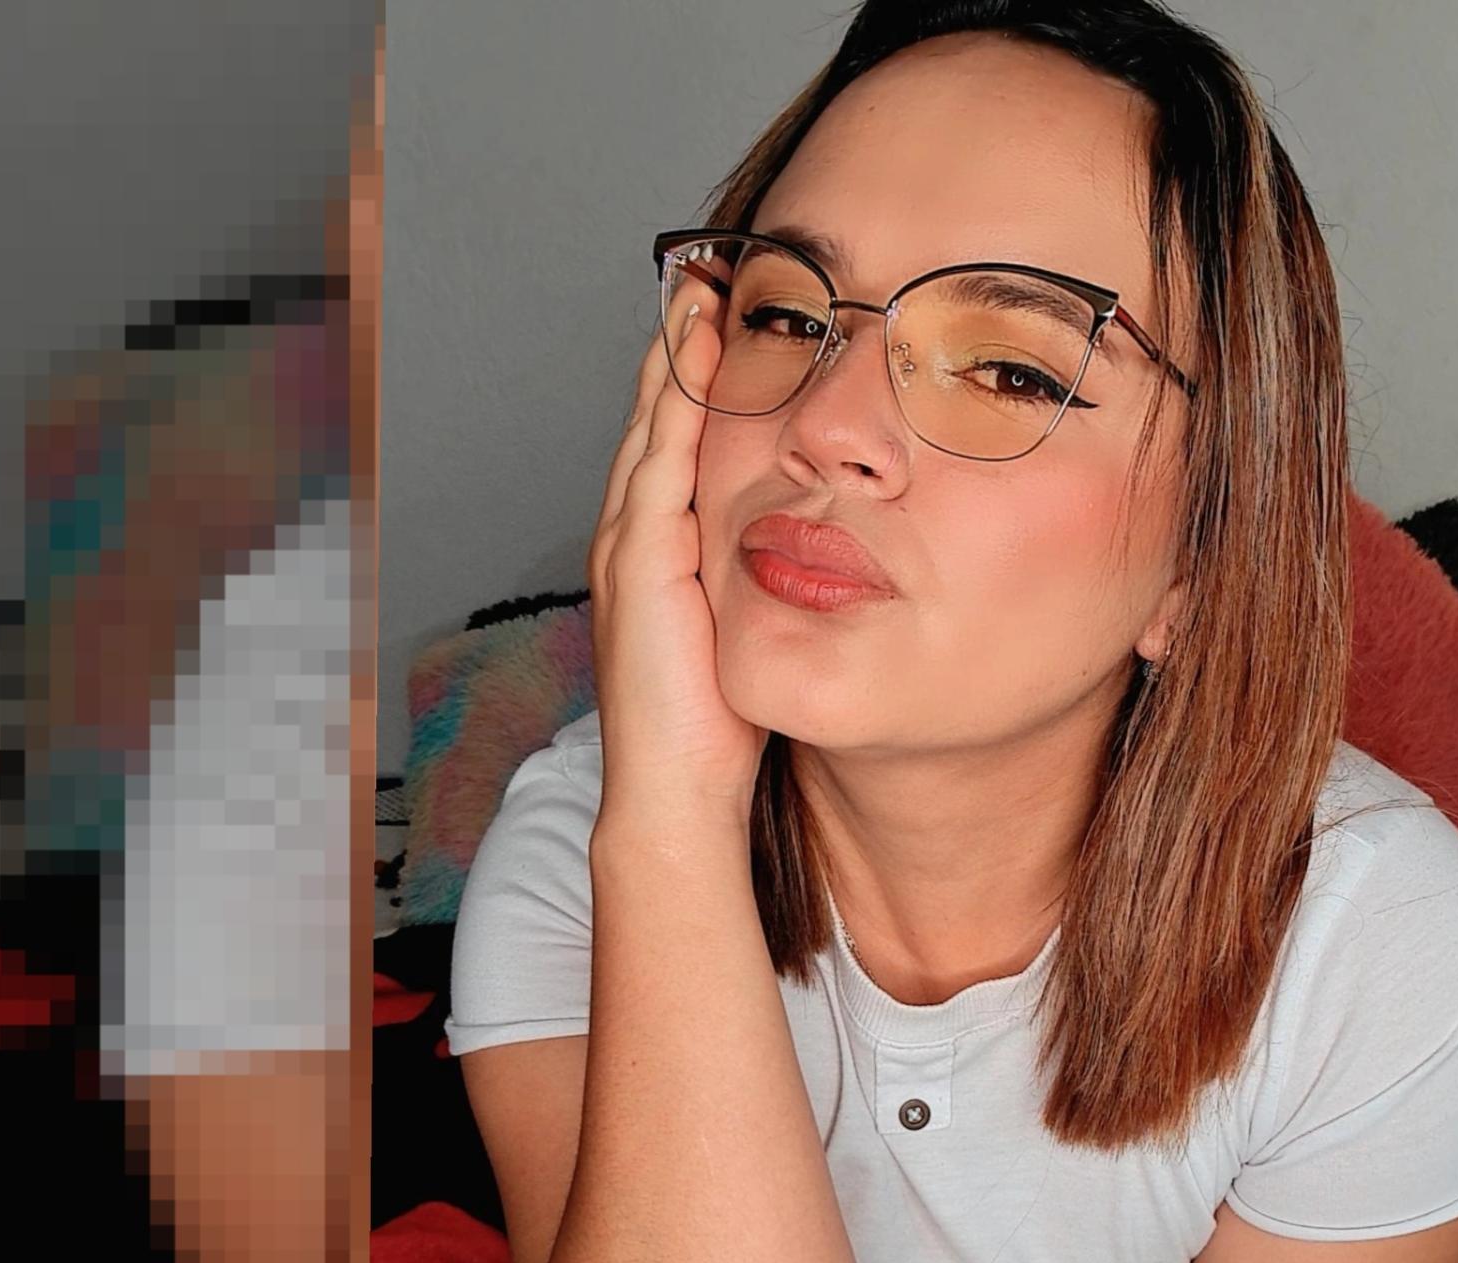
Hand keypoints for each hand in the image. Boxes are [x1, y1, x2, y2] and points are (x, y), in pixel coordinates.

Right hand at [588, 290, 767, 829]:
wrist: (677, 794)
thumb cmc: (719, 725)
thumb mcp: (748, 633)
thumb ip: (766, 583)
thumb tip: (826, 553)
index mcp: (663, 550)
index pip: (681, 443)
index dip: (701, 380)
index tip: (733, 319)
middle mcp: (636, 537)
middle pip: (659, 418)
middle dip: (680, 347)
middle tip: (708, 274)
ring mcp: (630, 548)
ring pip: (653, 428)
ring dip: (675, 359)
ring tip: (700, 292)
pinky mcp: (641, 566)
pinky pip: (660, 466)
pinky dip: (676, 410)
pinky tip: (698, 363)